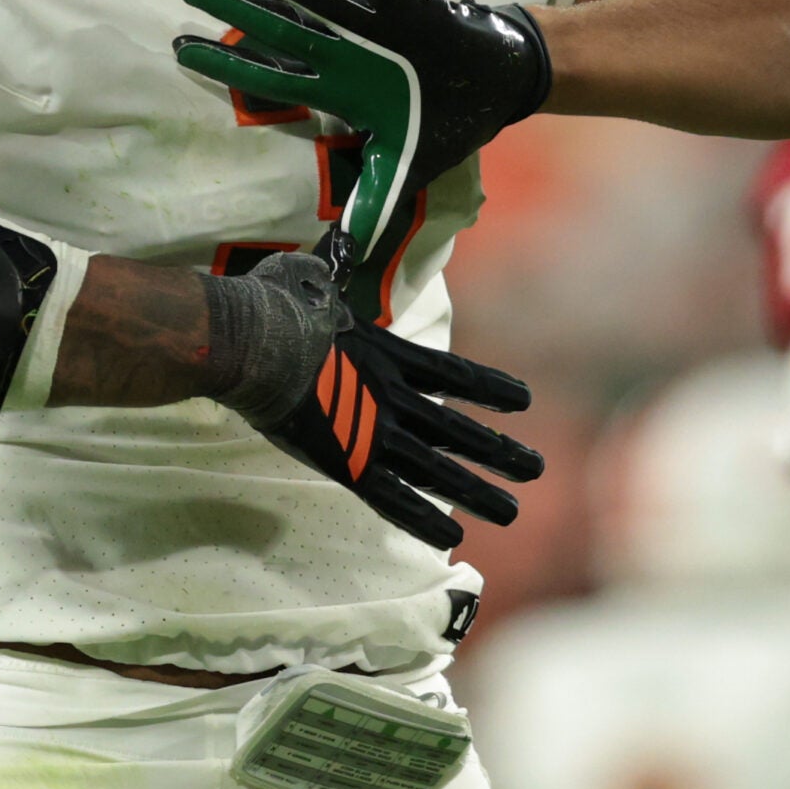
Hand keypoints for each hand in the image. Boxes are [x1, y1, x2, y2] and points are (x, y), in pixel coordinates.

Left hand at [174, 0, 550, 260]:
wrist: (496, 84)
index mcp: (337, 91)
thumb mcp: (402, 173)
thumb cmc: (441, 124)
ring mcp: (371, 24)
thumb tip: (343, 267)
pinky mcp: (406, 1)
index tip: (179, 50)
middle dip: (233, 7)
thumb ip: (369, 210)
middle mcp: (344, 53)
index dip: (225, 65)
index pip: (269, 76)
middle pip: (278, 27)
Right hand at [206, 253, 544, 550]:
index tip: (524, 401)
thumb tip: (332, 249)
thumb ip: (331, 276)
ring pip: (439, 472)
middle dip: (501, 452)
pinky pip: (393, 501)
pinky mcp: (345, 465)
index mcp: (388, 354)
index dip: (492, 389)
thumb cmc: (275, 305)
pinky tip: (451, 539)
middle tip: (537, 468)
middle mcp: (392, 397)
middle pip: (460, 431)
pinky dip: (423, 520)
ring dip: (479, 492)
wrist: (252, 344)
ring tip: (512, 511)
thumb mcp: (312, 279)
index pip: (456, 375)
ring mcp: (372, 434)